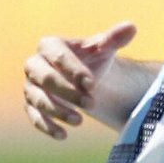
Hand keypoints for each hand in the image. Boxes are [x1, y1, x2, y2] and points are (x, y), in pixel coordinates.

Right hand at [22, 22, 136, 138]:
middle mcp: (35, 64)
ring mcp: (31, 86)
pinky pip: (34, 116)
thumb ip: (114, 38)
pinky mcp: (32, 105)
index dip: (74, 70)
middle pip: (45, 78)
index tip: (92, 84)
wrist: (85, 80)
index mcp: (49, 45)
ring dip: (58, 111)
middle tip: (91, 104)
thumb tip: (132, 27)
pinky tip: (63, 135)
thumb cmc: (92, 60)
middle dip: (68, 92)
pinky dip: (47, 127)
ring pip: (38, 99)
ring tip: (80, 121)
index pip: (58, 57)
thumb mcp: (104, 49)